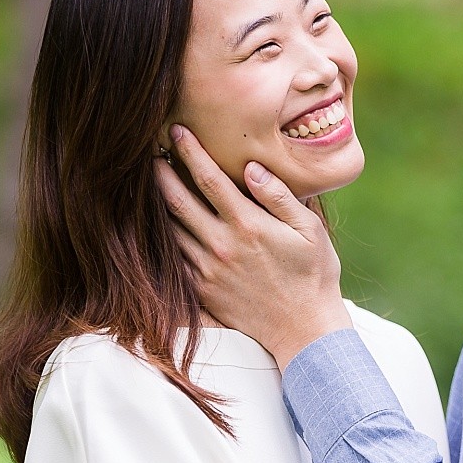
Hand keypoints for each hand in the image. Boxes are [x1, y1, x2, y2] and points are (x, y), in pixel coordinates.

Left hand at [154, 125, 351, 367]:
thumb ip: (279, 196)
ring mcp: (207, 271)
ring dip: (156, 204)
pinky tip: (159, 226)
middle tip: (149, 153)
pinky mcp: (201, 292)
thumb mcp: (309, 230)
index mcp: (247, 225)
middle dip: (160, 172)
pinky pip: (173, 260)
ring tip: (148, 184)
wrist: (305, 330)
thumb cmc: (314, 275)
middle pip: (176, 201)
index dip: (189, 151)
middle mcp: (221, 246)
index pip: (208, 179)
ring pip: (169, 230)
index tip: (177, 131)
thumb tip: (252, 167)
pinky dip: (162, 239)